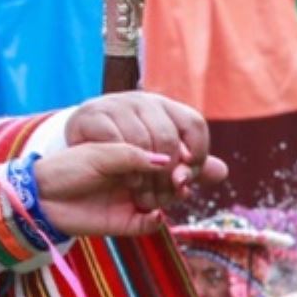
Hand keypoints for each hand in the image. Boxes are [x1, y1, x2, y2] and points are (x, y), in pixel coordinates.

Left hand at [31, 142, 184, 237]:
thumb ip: (132, 155)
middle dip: (175, 178)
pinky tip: (155, 213)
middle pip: (170, 178)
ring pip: (165, 200)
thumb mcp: (100, 154)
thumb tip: (166, 160)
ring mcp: (132, 199)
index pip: (165, 155)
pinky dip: (156, 220)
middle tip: (175, 179)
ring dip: (167, 197)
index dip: (176, 157)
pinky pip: (150, 224)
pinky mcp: (126, 222)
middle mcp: (135, 177)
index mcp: (131, 155)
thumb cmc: (67, 168)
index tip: (181, 159)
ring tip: (154, 195)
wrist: (41, 196)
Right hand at [65, 92, 227, 212]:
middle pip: (169, 136)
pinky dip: (123, 164)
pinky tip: (126, 179)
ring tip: (144, 193)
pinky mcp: (91, 115)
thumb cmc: (122, 158)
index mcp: (165, 107)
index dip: (197, 155)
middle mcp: (143, 100)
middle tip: (164, 196)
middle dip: (169, 173)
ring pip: (142, 140)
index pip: (194, 125)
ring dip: (146, 174)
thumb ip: (187, 168)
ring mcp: (116, 104)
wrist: (75, 149)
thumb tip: (221, 173)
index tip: (185, 180)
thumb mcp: (158, 162)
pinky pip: (114, 140)